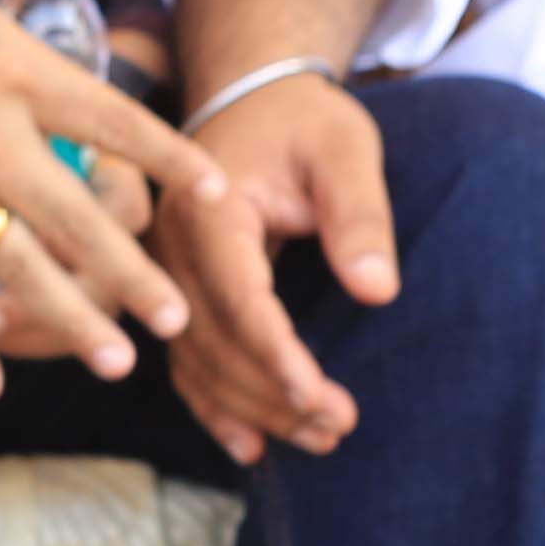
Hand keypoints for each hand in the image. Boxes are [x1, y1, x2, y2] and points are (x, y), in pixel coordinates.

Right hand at [162, 70, 391, 463]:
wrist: (250, 99)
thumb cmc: (303, 122)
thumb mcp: (346, 149)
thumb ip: (360, 215)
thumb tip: (377, 291)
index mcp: (210, 208)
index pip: (240, 299)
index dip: (277, 355)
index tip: (320, 396)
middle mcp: (173, 248)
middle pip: (215, 344)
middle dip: (274, 395)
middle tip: (339, 427)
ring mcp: (167, 275)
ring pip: (199, 364)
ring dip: (255, 410)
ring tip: (320, 438)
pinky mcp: (176, 295)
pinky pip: (188, 364)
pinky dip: (218, 409)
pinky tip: (253, 446)